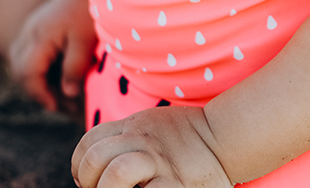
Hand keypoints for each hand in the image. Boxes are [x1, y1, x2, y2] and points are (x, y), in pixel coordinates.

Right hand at [9, 0, 96, 112]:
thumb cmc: (85, 12)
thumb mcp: (85, 41)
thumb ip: (75, 67)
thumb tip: (68, 93)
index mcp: (39, 38)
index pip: (28, 74)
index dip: (40, 95)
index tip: (57, 106)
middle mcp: (26, 36)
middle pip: (20, 73)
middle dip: (38, 93)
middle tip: (61, 105)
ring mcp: (26, 32)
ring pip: (19, 66)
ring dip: (35, 83)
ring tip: (59, 95)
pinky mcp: (30, 31)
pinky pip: (24, 57)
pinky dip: (35, 72)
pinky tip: (54, 78)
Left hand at [72, 106, 231, 187]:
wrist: (229, 137)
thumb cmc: (189, 139)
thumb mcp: (153, 127)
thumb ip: (128, 137)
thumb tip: (96, 166)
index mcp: (134, 127)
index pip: (89, 142)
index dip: (80, 165)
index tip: (87, 181)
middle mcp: (143, 142)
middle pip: (96, 157)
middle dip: (89, 181)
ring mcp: (159, 163)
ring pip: (116, 173)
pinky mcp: (175, 184)